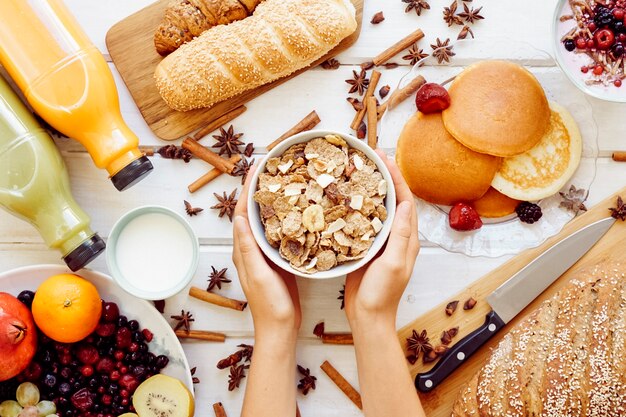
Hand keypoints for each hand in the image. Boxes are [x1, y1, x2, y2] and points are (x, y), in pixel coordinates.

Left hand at [233, 166, 301, 340]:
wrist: (280, 328)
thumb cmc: (269, 305)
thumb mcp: (258, 275)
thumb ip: (248, 249)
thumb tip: (240, 218)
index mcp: (244, 250)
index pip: (243, 212)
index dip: (249, 188)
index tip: (258, 167)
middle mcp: (251, 248)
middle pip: (254, 211)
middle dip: (260, 188)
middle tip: (273, 168)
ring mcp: (265, 254)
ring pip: (268, 219)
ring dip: (274, 199)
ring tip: (286, 181)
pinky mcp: (279, 259)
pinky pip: (280, 231)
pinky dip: (286, 216)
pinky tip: (299, 210)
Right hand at [344, 149, 419, 330]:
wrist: (367, 318)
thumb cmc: (382, 294)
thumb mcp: (394, 263)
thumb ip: (401, 235)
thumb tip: (405, 204)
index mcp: (407, 238)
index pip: (404, 200)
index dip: (396, 178)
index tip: (384, 158)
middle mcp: (396, 237)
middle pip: (391, 200)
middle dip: (383, 177)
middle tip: (370, 157)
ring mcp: (380, 242)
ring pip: (376, 209)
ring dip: (369, 189)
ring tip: (357, 171)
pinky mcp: (365, 248)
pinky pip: (362, 222)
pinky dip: (356, 207)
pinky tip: (344, 199)